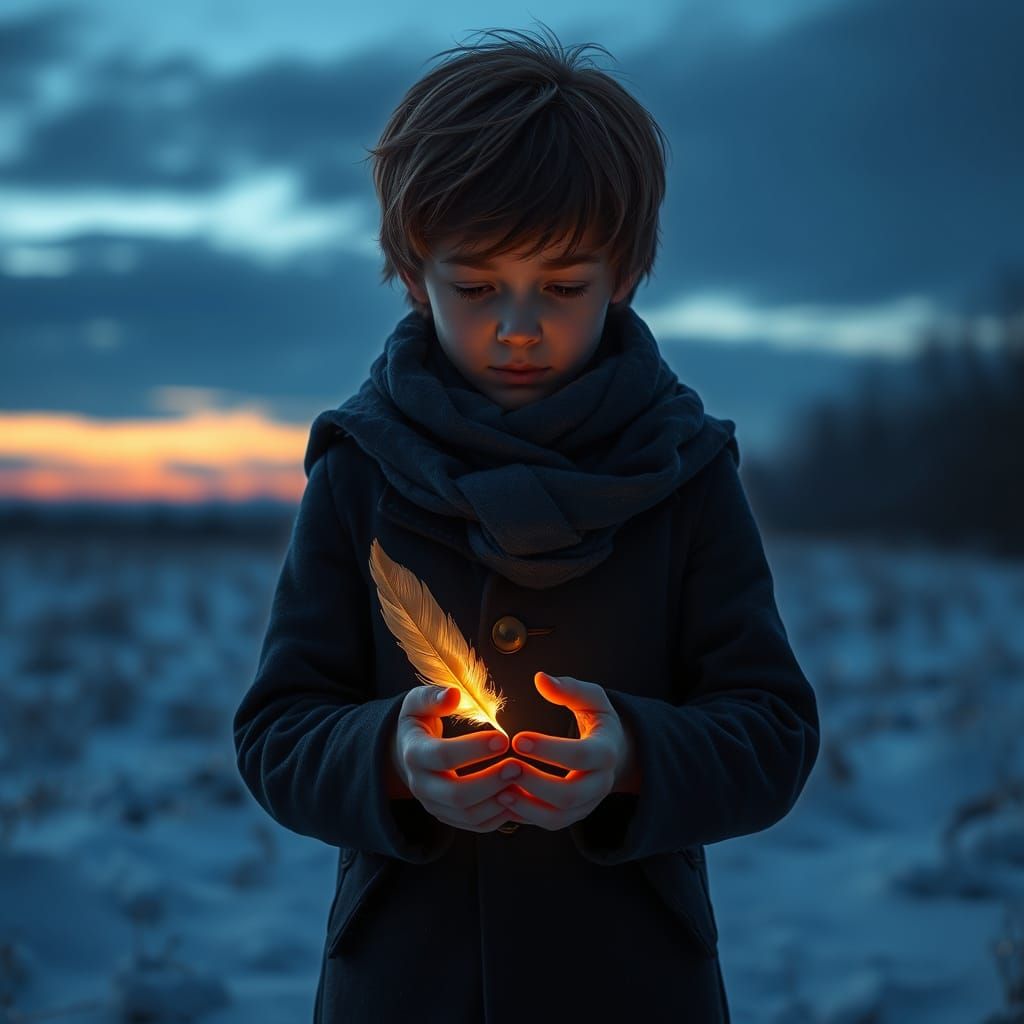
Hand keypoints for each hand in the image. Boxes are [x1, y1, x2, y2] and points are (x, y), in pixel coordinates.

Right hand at [389, 685, 526, 833]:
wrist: (407, 754)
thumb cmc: (419, 723)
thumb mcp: (418, 704)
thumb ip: (433, 696)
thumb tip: (453, 695)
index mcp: (414, 754)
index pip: (443, 755)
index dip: (474, 748)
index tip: (504, 738)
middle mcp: (421, 785)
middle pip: (456, 795)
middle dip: (490, 782)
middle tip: (518, 766)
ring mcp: (435, 805)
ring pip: (468, 815)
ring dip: (498, 801)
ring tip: (522, 781)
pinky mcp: (449, 817)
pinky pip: (477, 825)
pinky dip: (500, 815)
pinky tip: (518, 797)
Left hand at [496, 672, 640, 831]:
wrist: (616, 754)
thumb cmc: (598, 721)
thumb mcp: (592, 699)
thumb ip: (569, 689)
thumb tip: (540, 678)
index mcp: (606, 752)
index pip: (581, 756)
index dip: (549, 749)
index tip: (517, 738)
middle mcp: (600, 783)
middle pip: (570, 794)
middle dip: (536, 783)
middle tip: (507, 766)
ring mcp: (587, 804)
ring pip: (558, 817)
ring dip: (527, 806)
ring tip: (499, 790)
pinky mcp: (573, 815)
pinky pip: (548, 823)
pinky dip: (525, 815)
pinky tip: (502, 800)